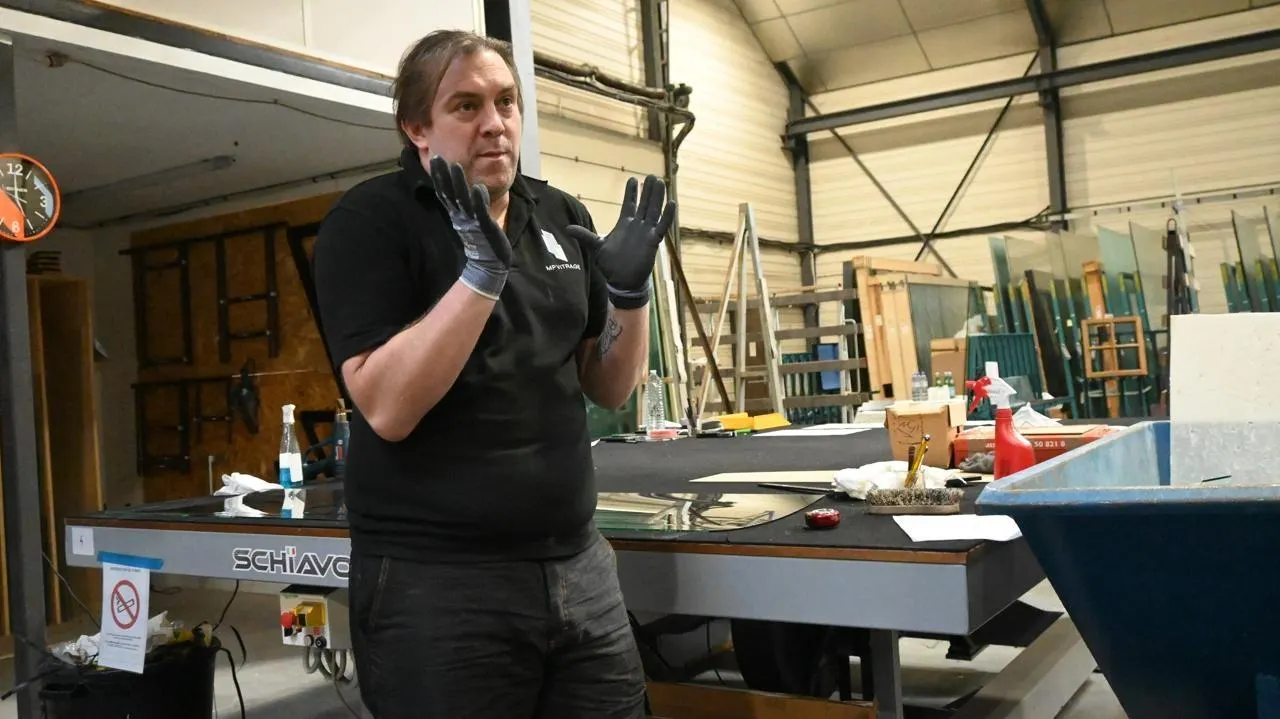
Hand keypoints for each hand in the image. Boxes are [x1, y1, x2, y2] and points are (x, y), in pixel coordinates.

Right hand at [429, 155, 511, 300]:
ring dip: (459, 183)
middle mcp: (462, 216)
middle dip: (444, 175)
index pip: (445, 192)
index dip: (440, 176)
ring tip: (455, 166)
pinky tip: (477, 188)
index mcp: (457, 214)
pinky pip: (480, 212)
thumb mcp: (470, 219)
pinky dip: (479, 200)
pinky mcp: (485, 226)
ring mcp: (472, 221)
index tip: (436, 159)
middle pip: (450, 193)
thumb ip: (465, 205)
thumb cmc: (480, 239)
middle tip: (438, 158)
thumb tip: (461, 190)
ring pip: (463, 199)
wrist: (489, 263)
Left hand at [566, 175, 675, 309]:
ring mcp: (646, 232)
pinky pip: (662, 226)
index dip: (631, 192)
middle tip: (652, 176)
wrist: (622, 281)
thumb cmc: (610, 264)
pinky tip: (672, 203)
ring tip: (660, 183)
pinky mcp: (653, 241)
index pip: (629, 204)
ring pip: (654, 210)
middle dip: (647, 190)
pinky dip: (667, 216)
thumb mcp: (596, 247)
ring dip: (657, 197)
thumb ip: (584, 235)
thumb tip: (566, 228)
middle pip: (644, 204)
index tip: (633, 179)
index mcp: (624, 224)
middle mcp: (637, 226)